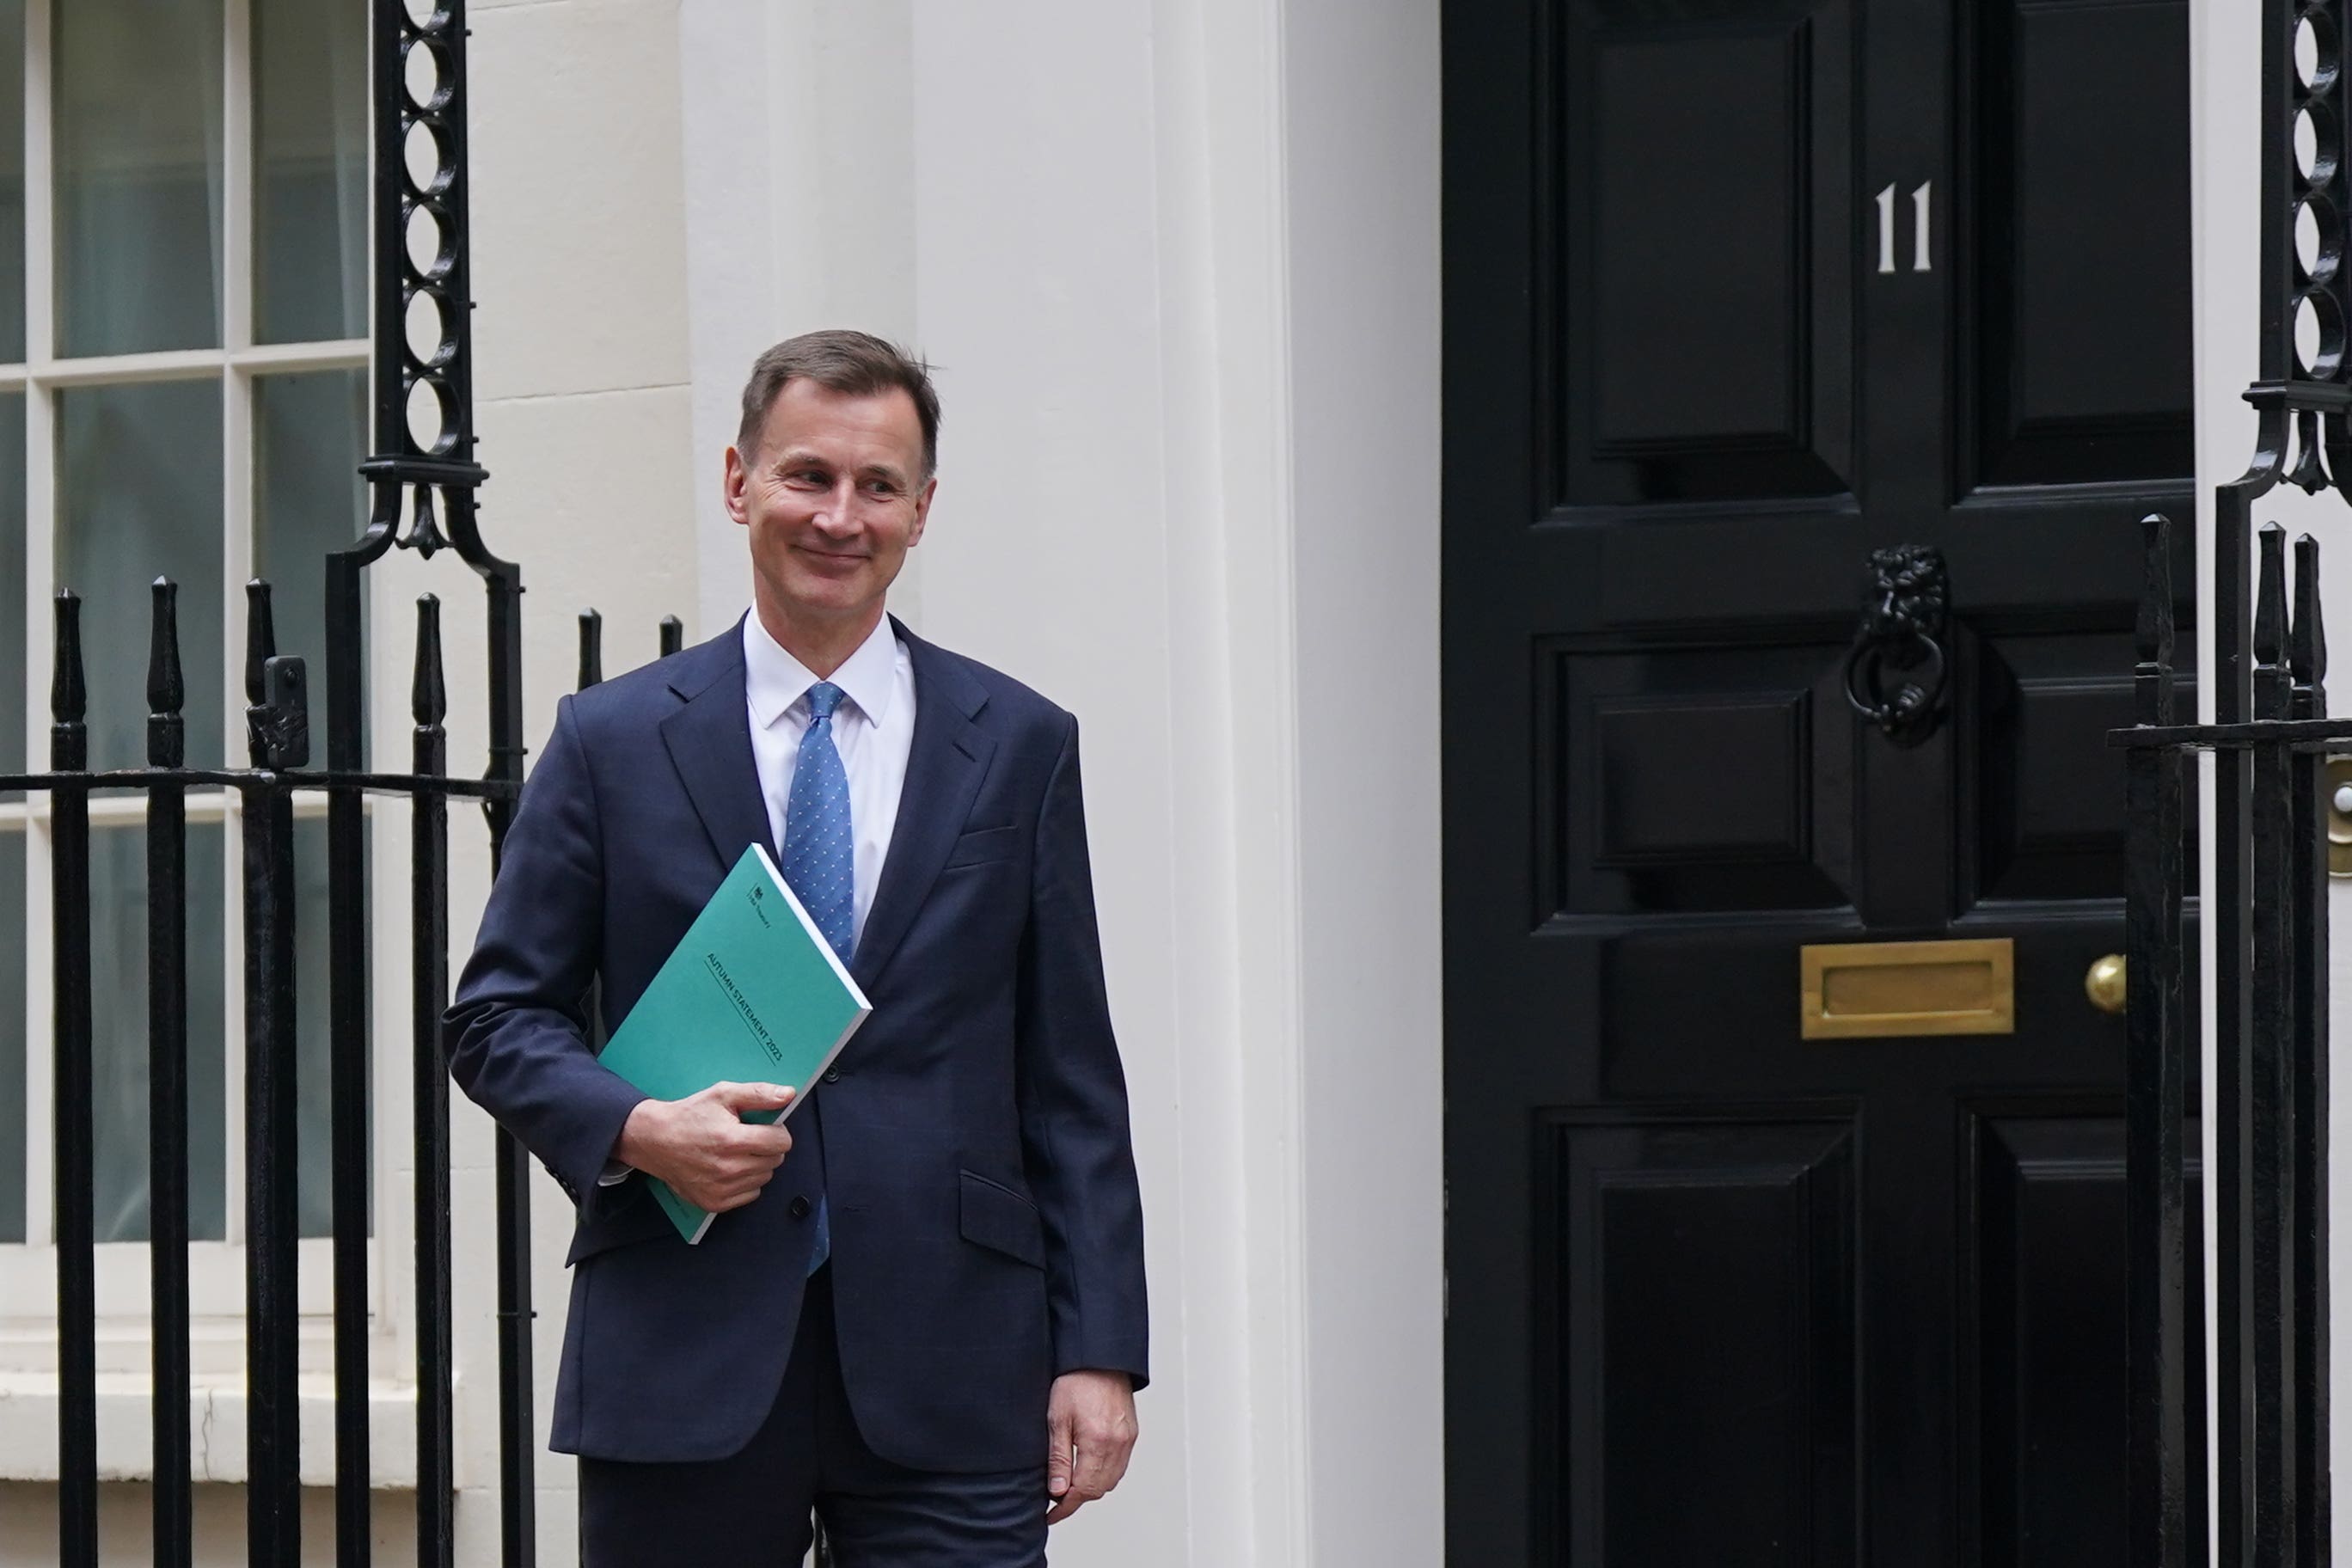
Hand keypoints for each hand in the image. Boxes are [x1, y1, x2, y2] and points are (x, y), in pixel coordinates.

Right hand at [611, 1081, 794, 1212]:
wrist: (655, 1140)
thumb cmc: (690, 1116)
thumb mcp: (723, 1094)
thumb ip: (759, 1094)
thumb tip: (788, 1094)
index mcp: (731, 1140)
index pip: (781, 1142)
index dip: (777, 1131)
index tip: (765, 1127)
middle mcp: (728, 1168)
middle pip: (775, 1160)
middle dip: (767, 1147)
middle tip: (746, 1137)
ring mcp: (721, 1189)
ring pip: (764, 1177)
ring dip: (758, 1164)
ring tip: (736, 1152)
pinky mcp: (715, 1203)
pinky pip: (751, 1194)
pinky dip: (746, 1182)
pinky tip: (729, 1168)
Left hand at [1045, 1370, 1136, 1522]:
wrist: (1100, 1359)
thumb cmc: (1076, 1381)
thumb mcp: (1057, 1419)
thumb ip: (1058, 1458)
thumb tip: (1057, 1491)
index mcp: (1098, 1442)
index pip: (1082, 1490)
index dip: (1065, 1507)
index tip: (1051, 1515)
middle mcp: (1118, 1444)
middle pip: (1098, 1490)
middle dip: (1076, 1499)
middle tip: (1055, 1499)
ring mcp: (1128, 1440)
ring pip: (1110, 1481)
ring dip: (1091, 1488)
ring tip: (1069, 1484)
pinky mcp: (1131, 1434)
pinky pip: (1119, 1467)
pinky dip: (1104, 1475)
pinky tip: (1088, 1469)